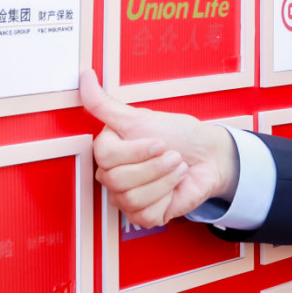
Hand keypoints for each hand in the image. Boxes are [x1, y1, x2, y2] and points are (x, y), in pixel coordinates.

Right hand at [80, 70, 238, 227]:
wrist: (207, 156)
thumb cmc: (177, 133)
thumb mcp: (140, 116)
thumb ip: (105, 103)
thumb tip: (84, 76)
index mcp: (108, 151)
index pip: (106, 157)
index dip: (136, 151)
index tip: (158, 141)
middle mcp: (112, 176)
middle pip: (117, 180)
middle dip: (154, 166)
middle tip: (173, 154)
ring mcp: (126, 198)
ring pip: (131, 199)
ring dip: (164, 180)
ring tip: (177, 167)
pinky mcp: (143, 216)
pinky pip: (145, 215)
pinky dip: (167, 197)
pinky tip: (174, 187)